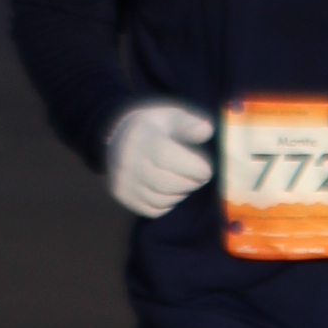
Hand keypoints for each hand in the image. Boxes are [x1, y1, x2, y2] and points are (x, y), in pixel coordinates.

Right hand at [105, 99, 214, 216]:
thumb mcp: (172, 118)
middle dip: (191, 182)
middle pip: (166, 182)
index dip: (192, 167)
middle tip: (201, 176)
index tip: (207, 169)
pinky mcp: (123, 197)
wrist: (119, 140)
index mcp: (140, 137)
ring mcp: (122, 181)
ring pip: (162, 199)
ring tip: (187, 180)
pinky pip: (154, 209)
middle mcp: (126, 161)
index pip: (166, 157)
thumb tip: (207, 130)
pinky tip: (172, 189)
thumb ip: (190, 124)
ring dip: (182, 193)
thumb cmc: (156, 128)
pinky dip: (169, 202)